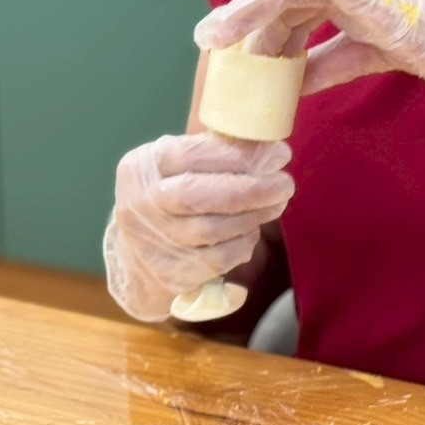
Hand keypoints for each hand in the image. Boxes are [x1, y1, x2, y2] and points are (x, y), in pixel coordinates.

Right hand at [104, 134, 293, 320]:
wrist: (139, 254)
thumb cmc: (170, 194)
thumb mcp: (176, 165)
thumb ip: (214, 153)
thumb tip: (268, 150)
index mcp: (143, 167)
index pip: (192, 155)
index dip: (240, 155)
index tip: (279, 155)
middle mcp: (142, 204)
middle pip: (201, 196)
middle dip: (252, 189)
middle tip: (285, 184)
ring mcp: (155, 243)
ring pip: (215, 230)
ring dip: (255, 215)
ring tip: (276, 203)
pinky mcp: (173, 274)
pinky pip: (220, 259)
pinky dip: (244, 242)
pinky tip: (252, 229)